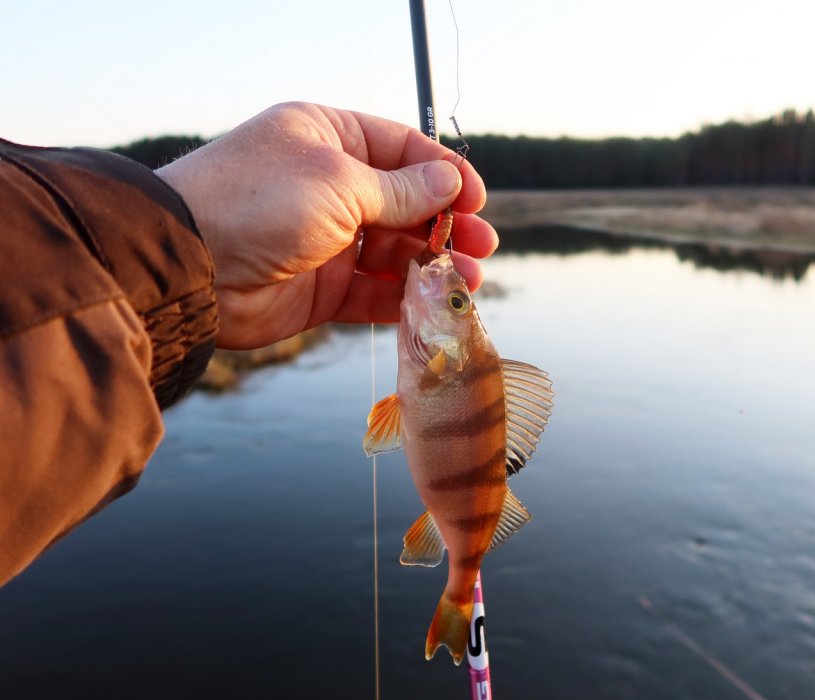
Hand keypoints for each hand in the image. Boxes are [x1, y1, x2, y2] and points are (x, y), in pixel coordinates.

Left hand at [155, 102, 497, 349]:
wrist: (191, 267)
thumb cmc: (259, 201)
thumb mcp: (340, 182)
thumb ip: (401, 189)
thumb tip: (450, 182)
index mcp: (328, 139)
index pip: (401, 150)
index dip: (444, 173)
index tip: (476, 198)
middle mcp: (329, 187)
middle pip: (406, 205)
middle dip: (445, 225)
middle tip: (482, 245)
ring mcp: (327, 241)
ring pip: (396, 253)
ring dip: (433, 265)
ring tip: (467, 281)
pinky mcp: (322, 290)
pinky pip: (375, 293)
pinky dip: (405, 299)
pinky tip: (434, 304)